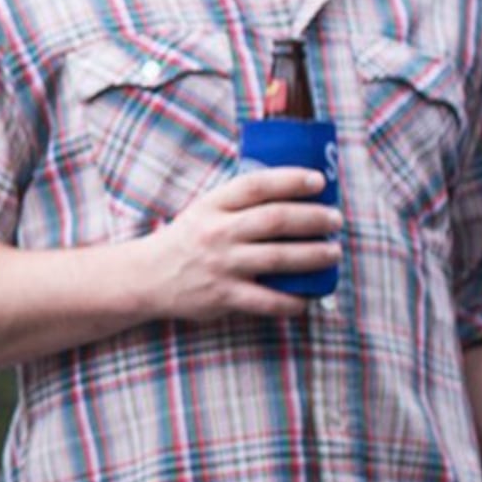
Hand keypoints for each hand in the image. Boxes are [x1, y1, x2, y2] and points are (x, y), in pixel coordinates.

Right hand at [129, 166, 340, 323]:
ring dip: (313, 255)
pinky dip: (293, 300)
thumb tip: (293, 192)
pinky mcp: (223, 296)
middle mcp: (217, 232)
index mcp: (212, 205)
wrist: (146, 277)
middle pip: (274, 220)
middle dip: (313, 219)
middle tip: (335, 219)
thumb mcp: (204, 210)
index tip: (318, 180)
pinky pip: (267, 300)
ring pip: (278, 258)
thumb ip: (239, 202)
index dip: (290, 180)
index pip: (255, 186)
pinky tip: (309, 297)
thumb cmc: (187, 240)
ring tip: (334, 252)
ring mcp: (221, 265)